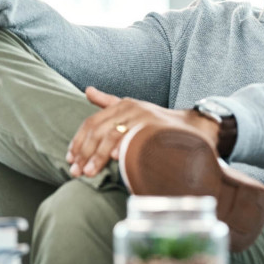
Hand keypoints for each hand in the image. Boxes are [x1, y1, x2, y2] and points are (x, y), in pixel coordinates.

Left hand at [66, 87, 219, 177]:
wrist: (193, 127)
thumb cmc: (158, 123)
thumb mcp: (132, 110)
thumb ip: (108, 103)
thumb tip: (88, 91)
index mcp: (122, 104)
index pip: (92, 123)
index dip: (79, 141)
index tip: (70, 159)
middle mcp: (131, 108)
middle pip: (98, 130)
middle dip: (84, 152)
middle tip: (76, 172)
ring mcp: (143, 116)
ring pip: (112, 135)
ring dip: (98, 156)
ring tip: (89, 173)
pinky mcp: (155, 127)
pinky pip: (134, 138)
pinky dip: (123, 147)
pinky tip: (115, 159)